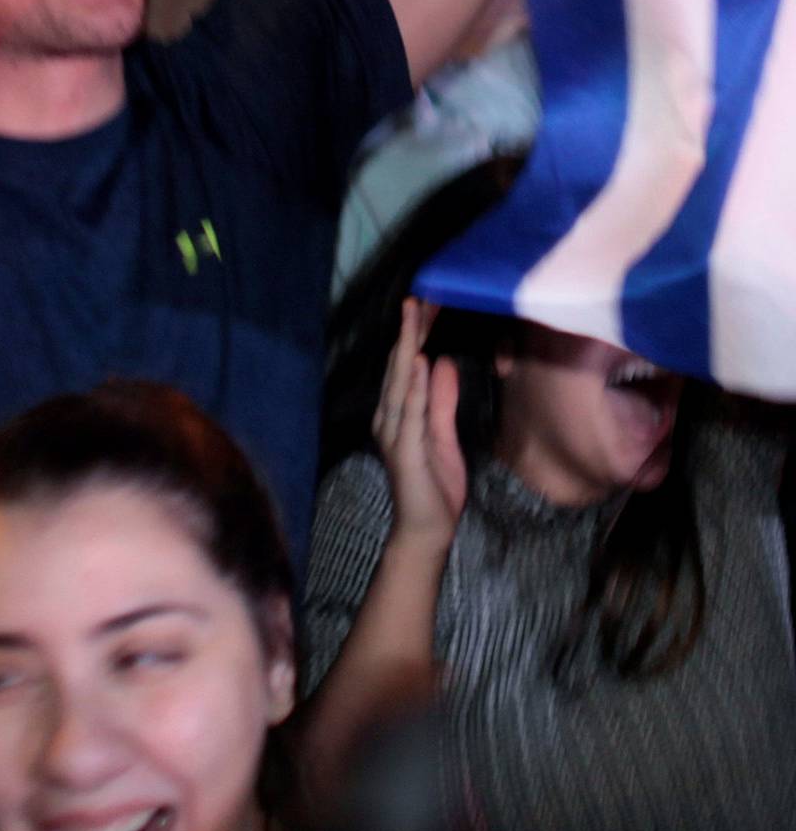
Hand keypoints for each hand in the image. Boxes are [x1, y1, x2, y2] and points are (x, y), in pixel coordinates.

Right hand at [373, 299, 466, 548]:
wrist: (427, 531)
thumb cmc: (434, 487)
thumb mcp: (443, 436)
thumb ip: (441, 401)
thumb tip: (442, 363)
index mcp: (396, 414)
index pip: (405, 368)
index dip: (413, 336)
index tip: (423, 305)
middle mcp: (388, 419)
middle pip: (399, 367)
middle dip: (408, 332)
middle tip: (417, 298)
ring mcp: (393, 434)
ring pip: (401, 383)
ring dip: (408, 349)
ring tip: (414, 318)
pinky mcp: (404, 451)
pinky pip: (410, 413)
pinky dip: (415, 387)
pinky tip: (420, 364)